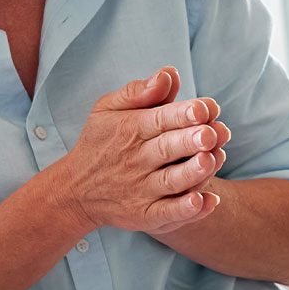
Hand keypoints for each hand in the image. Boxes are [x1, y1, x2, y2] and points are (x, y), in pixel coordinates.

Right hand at [57, 66, 230, 236]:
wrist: (75, 190)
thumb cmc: (102, 141)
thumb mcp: (108, 109)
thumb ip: (139, 91)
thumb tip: (169, 74)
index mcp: (130, 129)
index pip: (159, 119)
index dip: (183, 113)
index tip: (206, 107)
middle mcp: (135, 160)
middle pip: (167, 149)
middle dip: (191, 141)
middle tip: (212, 133)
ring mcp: (140, 190)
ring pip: (170, 181)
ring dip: (192, 173)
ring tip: (211, 161)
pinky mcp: (144, 215)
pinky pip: (166, 214)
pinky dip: (185, 210)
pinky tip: (205, 201)